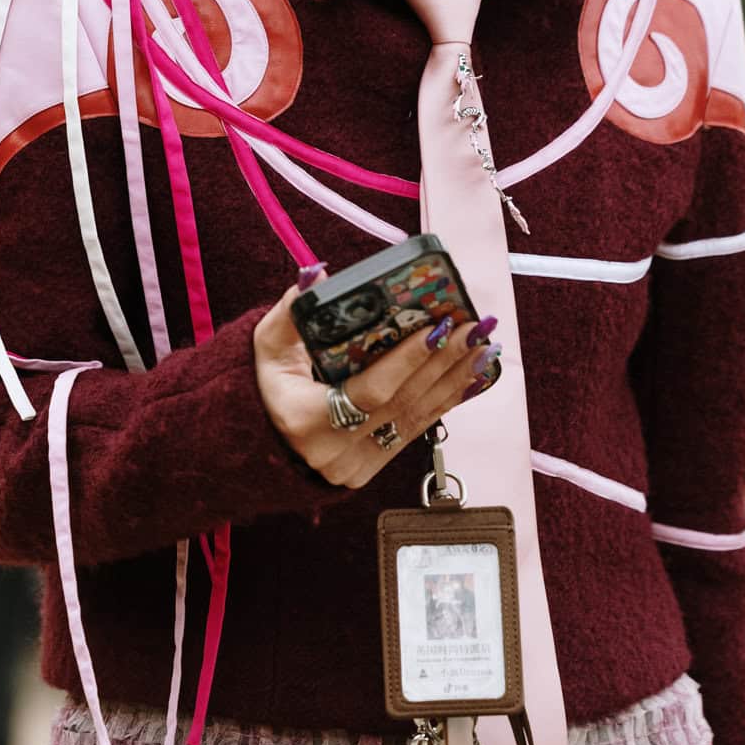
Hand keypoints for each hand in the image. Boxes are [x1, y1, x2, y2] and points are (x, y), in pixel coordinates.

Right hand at [255, 291, 497, 489]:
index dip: (408, 361)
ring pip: (415, 419)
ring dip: (454, 381)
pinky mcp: (370, 469)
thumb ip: (290, 312)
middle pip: (402, 403)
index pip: (371, 391)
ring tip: (485, 348)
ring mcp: (354, 467)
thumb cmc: (268, 386)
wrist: (259, 443)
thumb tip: (315, 275)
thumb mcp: (267, 347)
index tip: (439, 327)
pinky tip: (471, 377)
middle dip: (444, 362)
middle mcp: (333, 451)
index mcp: (305, 419)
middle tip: (475, 329)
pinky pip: (415, 432)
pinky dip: (445, 402)